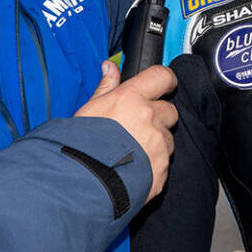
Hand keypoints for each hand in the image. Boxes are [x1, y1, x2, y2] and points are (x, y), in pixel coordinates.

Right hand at [74, 60, 177, 197]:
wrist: (84, 184)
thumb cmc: (81, 147)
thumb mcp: (89, 110)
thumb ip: (106, 87)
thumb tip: (109, 67)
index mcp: (131, 99)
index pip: (162, 76)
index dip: (165, 80)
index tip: (164, 85)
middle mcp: (149, 118)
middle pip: (169, 110)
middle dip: (158, 116)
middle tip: (137, 126)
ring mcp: (158, 144)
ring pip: (167, 138)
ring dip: (156, 141)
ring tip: (131, 151)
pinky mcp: (162, 168)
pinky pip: (164, 161)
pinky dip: (154, 163)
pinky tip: (134, 166)